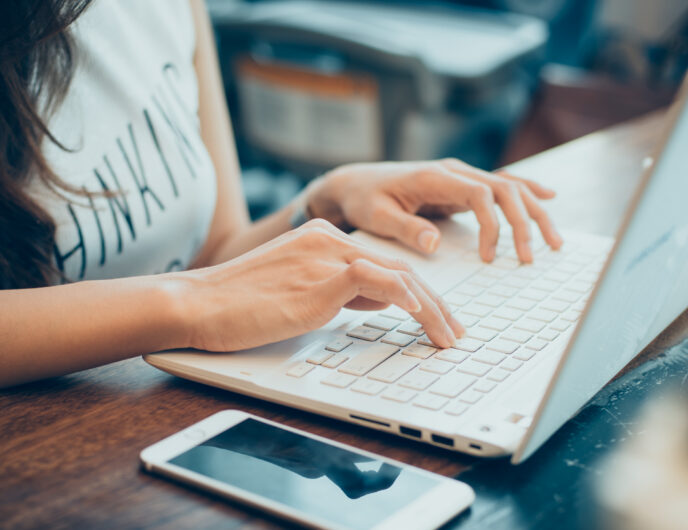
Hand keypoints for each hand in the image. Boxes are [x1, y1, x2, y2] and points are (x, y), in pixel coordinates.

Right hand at [176, 219, 464, 351]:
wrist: (198, 303)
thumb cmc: (240, 304)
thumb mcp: (300, 292)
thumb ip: (340, 290)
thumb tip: (381, 300)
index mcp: (323, 239)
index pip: (384, 265)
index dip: (418, 293)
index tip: (436, 316)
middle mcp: (328, 241)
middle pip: (399, 269)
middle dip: (435, 304)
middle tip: (454, 330)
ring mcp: (324, 257)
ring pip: (396, 275)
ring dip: (430, 309)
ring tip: (447, 335)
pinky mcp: (318, 278)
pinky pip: (374, 280)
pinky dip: (403, 295)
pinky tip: (421, 314)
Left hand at [306, 158, 562, 262]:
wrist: (354, 183)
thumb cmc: (364, 200)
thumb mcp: (377, 217)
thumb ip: (405, 228)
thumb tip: (435, 243)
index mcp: (434, 177)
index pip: (481, 194)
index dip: (493, 225)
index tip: (490, 257)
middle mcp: (452, 171)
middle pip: (505, 189)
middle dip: (525, 222)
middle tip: (532, 256)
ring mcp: (459, 176)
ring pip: (509, 187)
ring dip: (534, 212)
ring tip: (555, 241)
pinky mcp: (460, 186)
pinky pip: (500, 186)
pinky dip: (526, 192)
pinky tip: (549, 198)